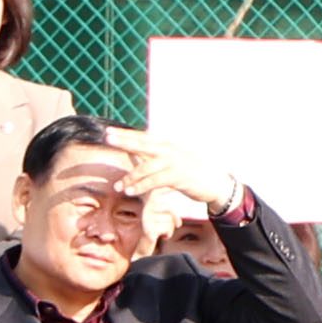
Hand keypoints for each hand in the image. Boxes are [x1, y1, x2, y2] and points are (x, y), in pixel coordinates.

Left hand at [109, 129, 239, 216]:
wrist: (214, 181)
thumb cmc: (190, 171)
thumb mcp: (172, 160)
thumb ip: (155, 157)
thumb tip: (138, 154)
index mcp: (165, 145)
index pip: (142, 137)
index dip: (125, 134)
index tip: (108, 131)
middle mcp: (168, 150)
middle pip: (142, 144)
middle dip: (124, 141)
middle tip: (107, 138)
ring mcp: (173, 162)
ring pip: (146, 167)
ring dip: (130, 177)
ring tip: (117, 186)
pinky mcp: (177, 176)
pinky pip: (154, 181)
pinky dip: (141, 186)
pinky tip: (131, 191)